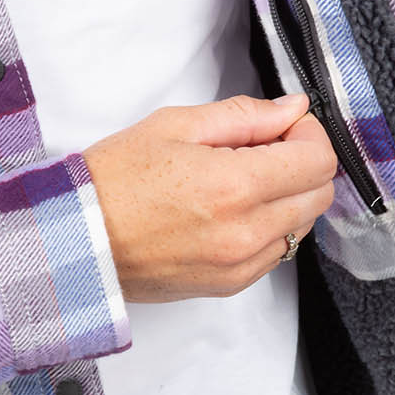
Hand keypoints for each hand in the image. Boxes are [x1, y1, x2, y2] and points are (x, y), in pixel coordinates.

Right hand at [83, 92, 337, 302]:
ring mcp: (241, 264)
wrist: (75, 239)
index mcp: (235, 185)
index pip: (318, 161)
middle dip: (305, 164)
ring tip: (244, 181)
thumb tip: (291, 109)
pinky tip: (233, 211)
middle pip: (319, 196)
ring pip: (303, 226)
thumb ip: (244, 116)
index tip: (286, 127)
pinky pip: (277, 254)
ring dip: (289, 198)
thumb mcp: (175, 126)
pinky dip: (270, 228)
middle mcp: (247, 231)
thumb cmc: (112, 180)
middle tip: (268, 149)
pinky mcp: (230, 285)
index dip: (309, 135)